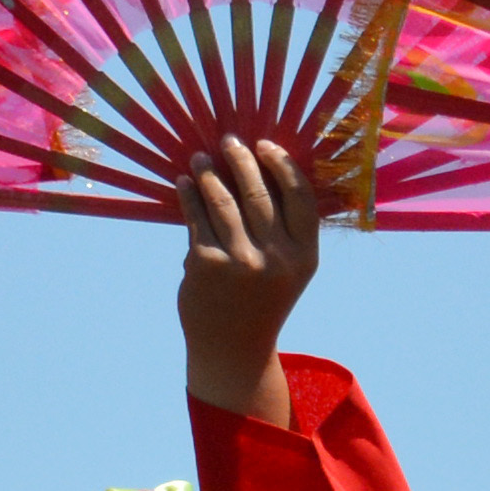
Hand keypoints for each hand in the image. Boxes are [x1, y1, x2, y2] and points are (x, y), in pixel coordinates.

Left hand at [175, 135, 317, 428]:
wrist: (233, 349)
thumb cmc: (259, 301)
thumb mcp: (286, 270)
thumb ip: (280, 230)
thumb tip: (254, 169)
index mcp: (305, 256)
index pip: (300, 197)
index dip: (283, 165)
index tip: (265, 144)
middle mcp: (278, 258)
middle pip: (260, 193)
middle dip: (242, 160)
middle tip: (229, 141)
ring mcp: (243, 261)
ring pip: (224, 201)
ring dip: (209, 173)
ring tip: (199, 159)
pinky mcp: (209, 264)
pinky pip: (197, 218)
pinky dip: (189, 196)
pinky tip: (184, 184)